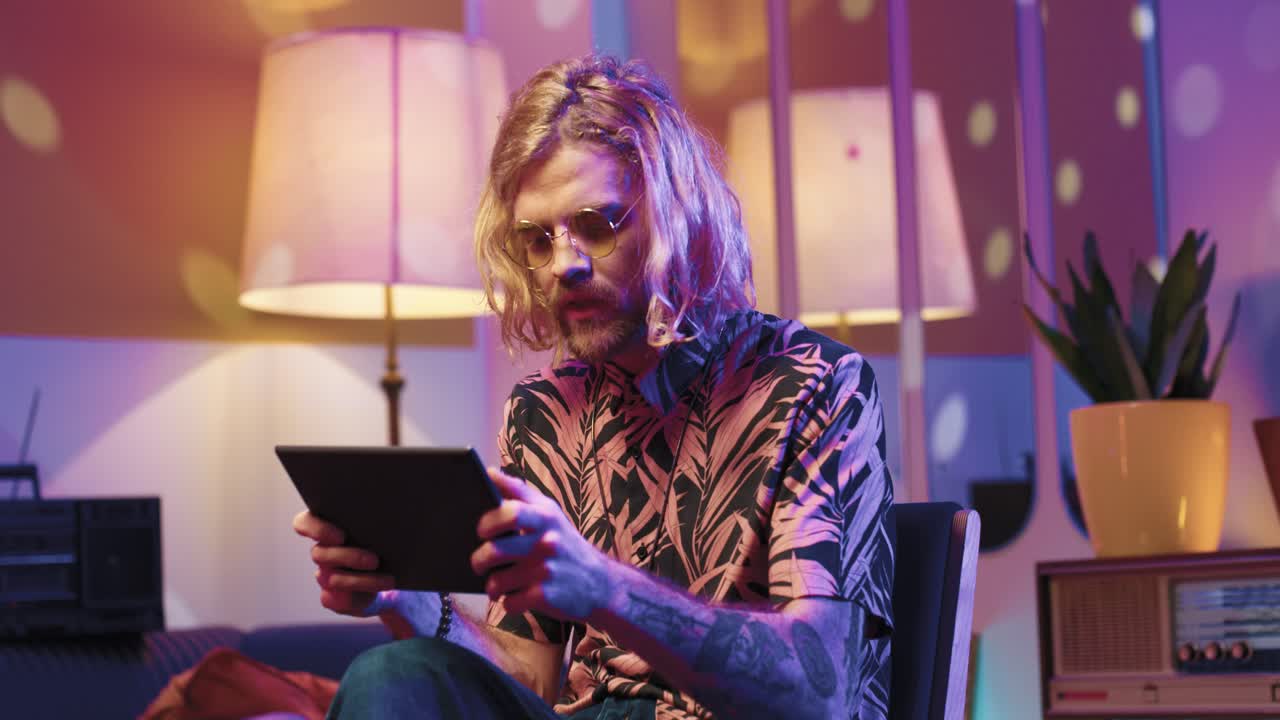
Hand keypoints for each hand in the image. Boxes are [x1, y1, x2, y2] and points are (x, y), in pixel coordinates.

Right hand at [292, 510, 394, 616]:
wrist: (389, 576)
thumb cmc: (384, 543)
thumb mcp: (383, 529)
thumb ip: (377, 521)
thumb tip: (389, 517)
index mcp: (327, 529)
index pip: (304, 523)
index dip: (316, 529)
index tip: (341, 536)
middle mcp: (322, 551)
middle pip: (320, 553)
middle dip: (349, 557)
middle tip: (375, 561)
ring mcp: (324, 576)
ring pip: (333, 578)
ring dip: (362, 580)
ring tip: (388, 580)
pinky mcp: (331, 598)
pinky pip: (333, 600)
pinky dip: (354, 599)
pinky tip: (374, 596)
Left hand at [470, 468, 611, 621]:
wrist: (601, 584)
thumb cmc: (566, 544)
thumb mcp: (550, 513)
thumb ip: (519, 492)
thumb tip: (490, 473)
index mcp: (545, 517)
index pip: (510, 510)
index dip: (488, 520)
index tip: (481, 530)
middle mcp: (547, 542)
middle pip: (496, 550)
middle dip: (479, 559)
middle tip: (480, 562)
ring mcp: (547, 570)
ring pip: (497, 581)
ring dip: (492, 586)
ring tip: (497, 583)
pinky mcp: (547, 596)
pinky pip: (510, 603)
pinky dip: (508, 602)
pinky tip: (517, 597)